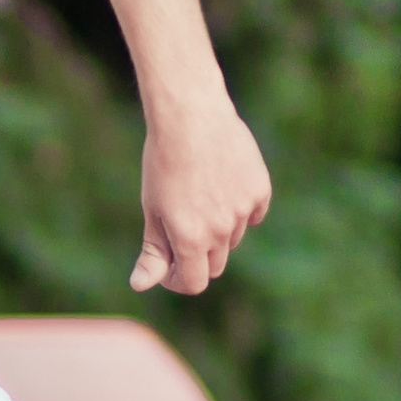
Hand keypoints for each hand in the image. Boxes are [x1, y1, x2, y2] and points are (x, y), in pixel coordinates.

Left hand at [133, 103, 272, 294]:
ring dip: (217, 232)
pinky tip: (221, 186)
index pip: (194, 283)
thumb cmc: (163, 162)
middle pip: (215, 265)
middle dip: (196, 257)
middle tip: (180, 230)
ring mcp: (243, 210)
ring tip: (197, 197)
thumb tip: (140, 286)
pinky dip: (238, 210)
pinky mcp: (260, 190)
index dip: (177, 280)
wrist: (190, 114)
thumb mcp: (153, 209)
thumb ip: (152, 251)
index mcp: (191, 239)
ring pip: (232, 239)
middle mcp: (221, 230)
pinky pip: (252, 214)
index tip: (167, 267)